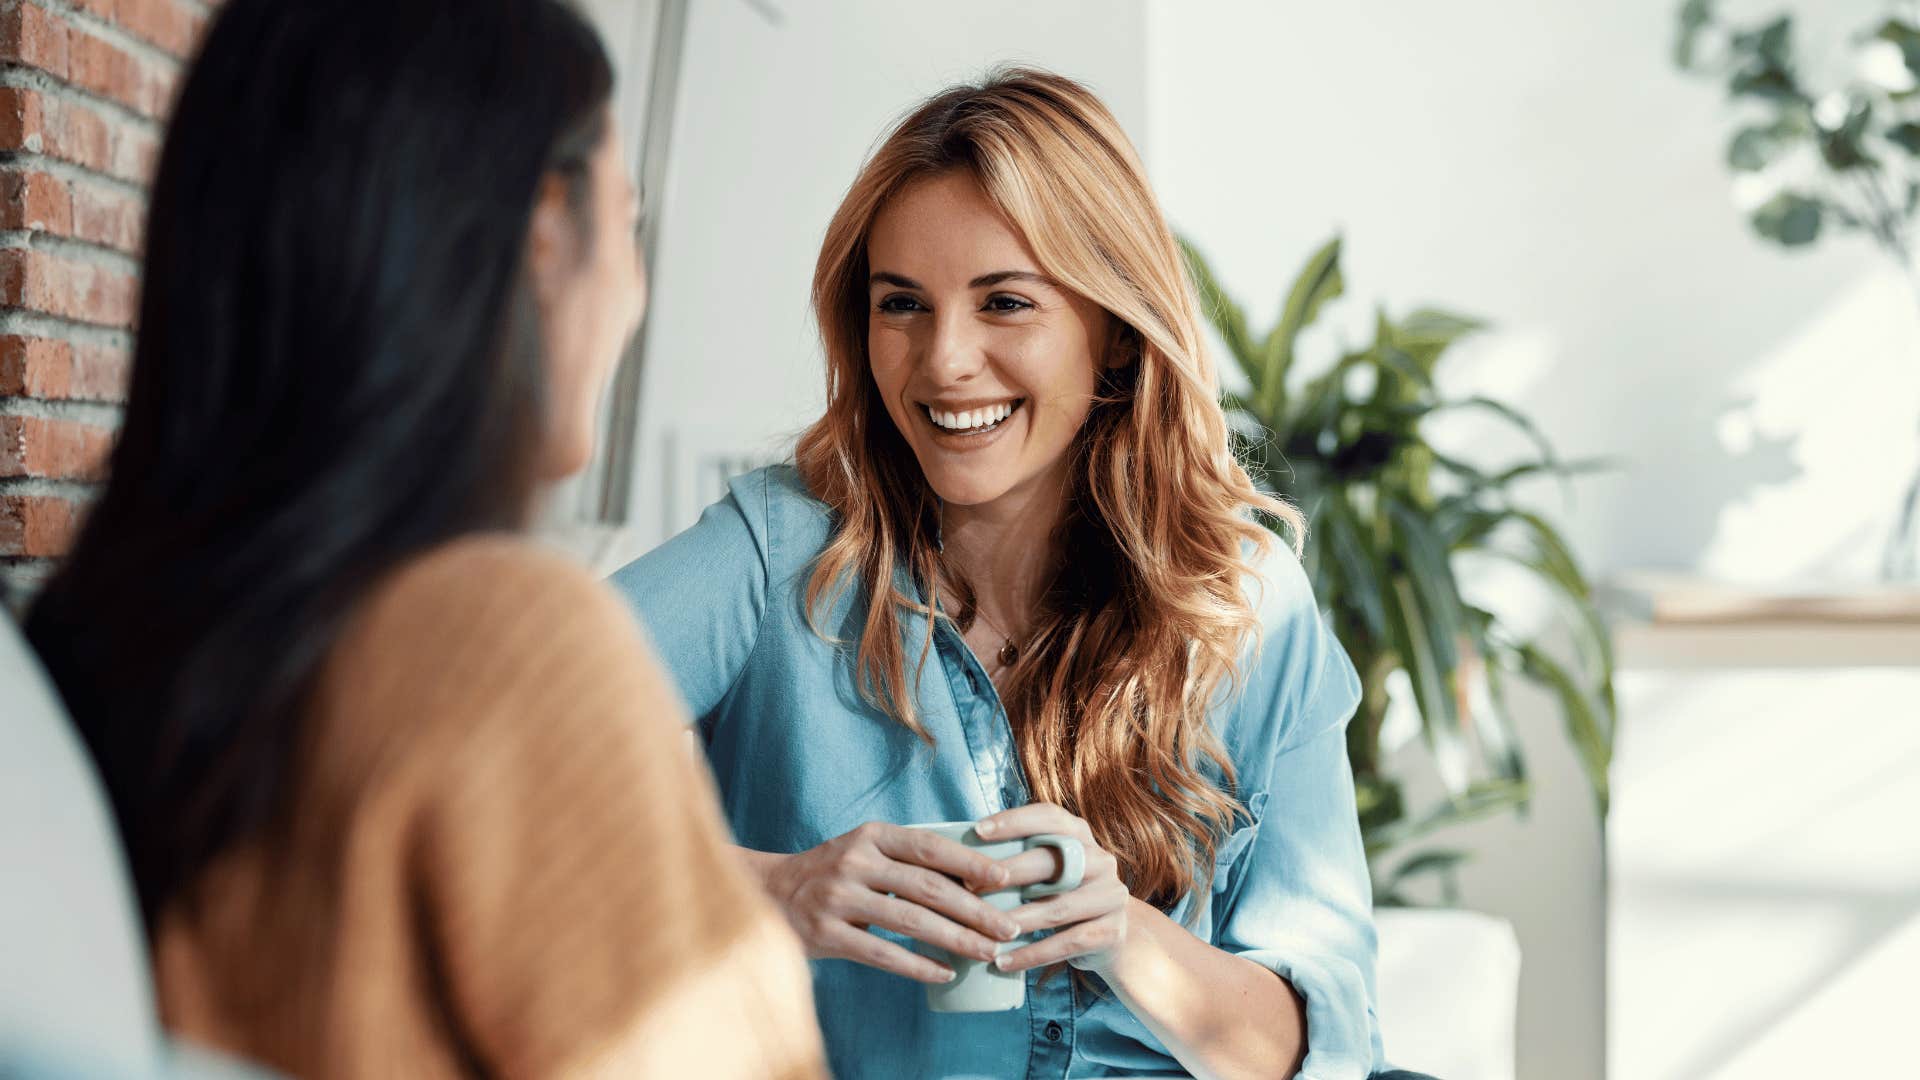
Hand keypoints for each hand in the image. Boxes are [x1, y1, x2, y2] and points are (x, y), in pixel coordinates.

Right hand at [753, 824, 1022, 983]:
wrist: (767, 893)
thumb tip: (974, 881)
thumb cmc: (832, 873)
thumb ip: (907, 861)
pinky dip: (918, 965)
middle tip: (1008, 927)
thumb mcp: (865, 852)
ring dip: (956, 939)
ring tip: (987, 952)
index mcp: (871, 836)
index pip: (930, 847)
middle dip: (975, 910)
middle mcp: (854, 861)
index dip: (970, 863)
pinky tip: (945, 973)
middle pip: (927, 886)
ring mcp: (838, 897)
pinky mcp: (827, 933)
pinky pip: (883, 953)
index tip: (1005, 880)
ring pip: (910, 921)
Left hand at [976, 803, 1131, 975]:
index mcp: (1081, 835)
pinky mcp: (1111, 931)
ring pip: (1057, 908)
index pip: (1049, 817)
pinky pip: (1066, 944)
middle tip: (969, 886)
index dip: (1014, 821)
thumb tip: (956, 855)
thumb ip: (1019, 856)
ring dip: (1015, 920)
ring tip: (982, 931)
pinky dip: (1031, 955)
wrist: (1109, 936)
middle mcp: (1100, 860)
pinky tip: (1002, 962)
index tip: (977, 830)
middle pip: (1052, 862)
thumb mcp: (1048, 870)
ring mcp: (1110, 895)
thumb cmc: (1061, 895)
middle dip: (1007, 873)